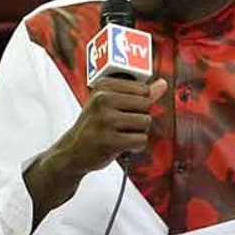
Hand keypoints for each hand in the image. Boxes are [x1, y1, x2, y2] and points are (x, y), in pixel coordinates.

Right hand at [24, 77, 166, 225]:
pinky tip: (120, 145)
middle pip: (146, 105)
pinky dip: (135, 146)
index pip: (143, 89)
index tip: (122, 110)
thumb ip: (138, 94)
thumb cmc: (94, 125)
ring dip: (137, 132)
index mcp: (103, 86)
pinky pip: (141, 140)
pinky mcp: (109, 140)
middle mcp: (102, 100)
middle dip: (138, 118)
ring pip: (145, 122)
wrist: (72, 150)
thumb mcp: (111, 104)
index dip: (138, 103)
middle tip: (119, 125)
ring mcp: (105, 120)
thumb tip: (162, 84)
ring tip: (119, 135)